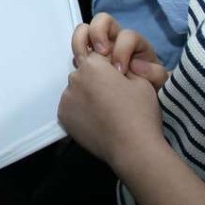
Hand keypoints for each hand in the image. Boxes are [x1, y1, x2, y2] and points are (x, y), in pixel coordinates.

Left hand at [58, 50, 166, 168]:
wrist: (132, 148)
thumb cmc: (140, 113)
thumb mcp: (141, 80)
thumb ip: (123, 66)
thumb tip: (114, 66)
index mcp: (94, 65)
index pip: (96, 56)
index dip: (108, 67)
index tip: (117, 80)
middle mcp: (75, 77)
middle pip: (84, 73)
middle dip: (95, 80)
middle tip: (111, 97)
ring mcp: (67, 97)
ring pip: (76, 89)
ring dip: (86, 95)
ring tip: (104, 111)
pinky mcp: (63, 116)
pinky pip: (71, 106)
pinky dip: (80, 111)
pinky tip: (95, 120)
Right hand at [72, 14, 168, 88]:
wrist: (140, 96)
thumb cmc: (149, 84)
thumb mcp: (158, 81)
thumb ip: (155, 73)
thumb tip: (136, 66)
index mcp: (134, 43)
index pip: (127, 36)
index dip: (122, 49)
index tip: (120, 70)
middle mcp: (115, 39)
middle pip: (103, 20)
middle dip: (98, 33)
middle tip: (100, 52)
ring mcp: (100, 45)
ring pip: (86, 29)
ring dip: (82, 39)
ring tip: (84, 58)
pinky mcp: (89, 56)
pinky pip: (79, 47)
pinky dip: (77, 53)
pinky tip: (81, 67)